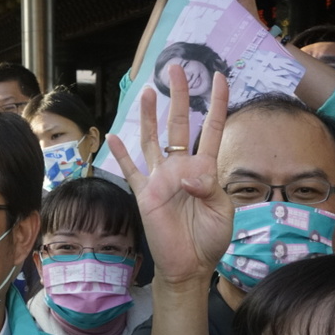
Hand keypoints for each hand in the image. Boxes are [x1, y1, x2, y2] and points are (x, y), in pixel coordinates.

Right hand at [107, 65, 232, 290]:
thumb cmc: (210, 238)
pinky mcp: (145, 194)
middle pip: (179, 124)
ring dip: (149, 115)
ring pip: (153, 140)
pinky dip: (120, 154)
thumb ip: (210, 186)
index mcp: (205, 169)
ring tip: (148, 91)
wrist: (190, 266)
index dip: (217, 103)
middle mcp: (181, 168)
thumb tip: (190, 172)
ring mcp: (161, 180)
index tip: (219, 77)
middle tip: (177, 67)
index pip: (212, 128)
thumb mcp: (223, 210)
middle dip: (179, 95)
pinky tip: (112, 136)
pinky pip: (131, 170)